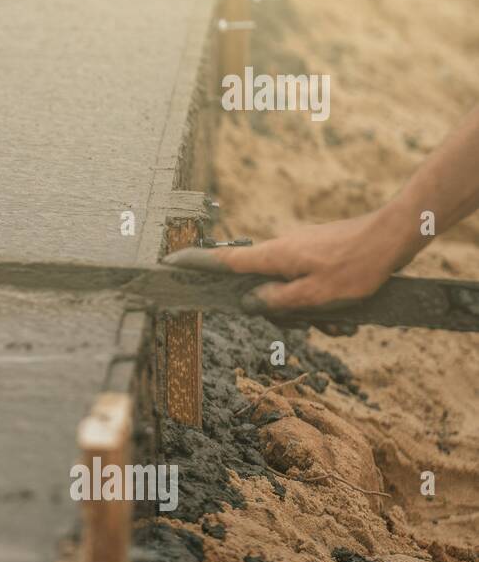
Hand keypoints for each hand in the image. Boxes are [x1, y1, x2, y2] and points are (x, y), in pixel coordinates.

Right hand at [161, 209, 414, 313]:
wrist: (394, 237)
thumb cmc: (357, 265)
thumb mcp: (315, 295)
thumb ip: (277, 302)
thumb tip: (250, 303)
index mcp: (273, 257)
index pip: (223, 261)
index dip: (195, 264)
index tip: (168, 263)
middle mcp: (281, 251)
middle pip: (260, 287)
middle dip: (282, 312)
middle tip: (309, 324)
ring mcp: (299, 252)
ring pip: (288, 290)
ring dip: (310, 311)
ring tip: (339, 322)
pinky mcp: (316, 255)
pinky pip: (308, 284)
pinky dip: (322, 301)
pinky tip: (347, 313)